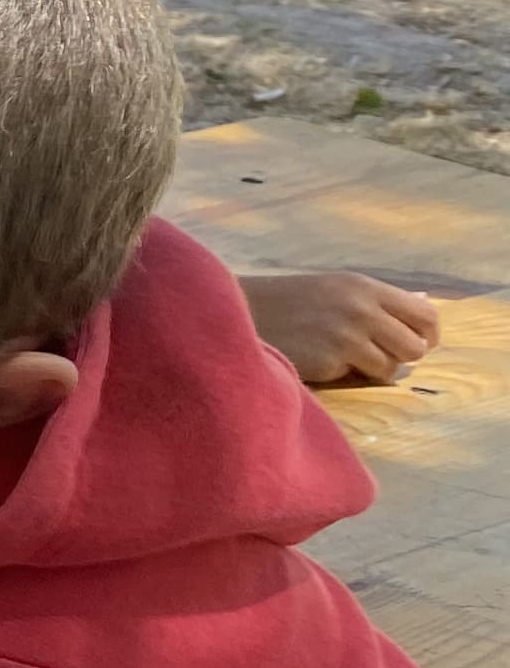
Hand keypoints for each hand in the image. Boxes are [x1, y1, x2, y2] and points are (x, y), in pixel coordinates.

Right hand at [240, 267, 438, 385]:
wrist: (239, 313)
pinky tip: (322, 363)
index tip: (414, 344)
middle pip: (415, 347)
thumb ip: (377, 299)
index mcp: (365, 288)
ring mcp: (346, 336)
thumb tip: (425, 302)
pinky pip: (359, 379)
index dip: (427, 335)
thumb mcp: (336, 288)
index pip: (425, 314)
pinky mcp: (329, 361)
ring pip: (391, 368)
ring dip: (373, 370)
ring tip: (345, 360)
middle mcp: (362, 309)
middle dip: (401, 357)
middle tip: (377, 356)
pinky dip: (346, 376)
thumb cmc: (289, 302)